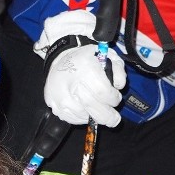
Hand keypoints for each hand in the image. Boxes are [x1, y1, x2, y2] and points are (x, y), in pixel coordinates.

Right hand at [35, 9, 126, 126]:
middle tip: (114, 118)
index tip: (116, 98)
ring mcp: (61, 97)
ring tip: (97, 106)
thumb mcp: (107, 55)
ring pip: (84, 116)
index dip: (113, 99)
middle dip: (108, 116)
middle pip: (94, 109)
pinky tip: (85, 108)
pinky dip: (83, 117)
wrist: (60, 60)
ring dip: (95, 115)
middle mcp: (71, 84)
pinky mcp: (55, 106)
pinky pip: (73, 119)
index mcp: (86, 69)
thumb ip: (118, 69)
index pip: (103, 92)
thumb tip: (119, 86)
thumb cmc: (86, 59)